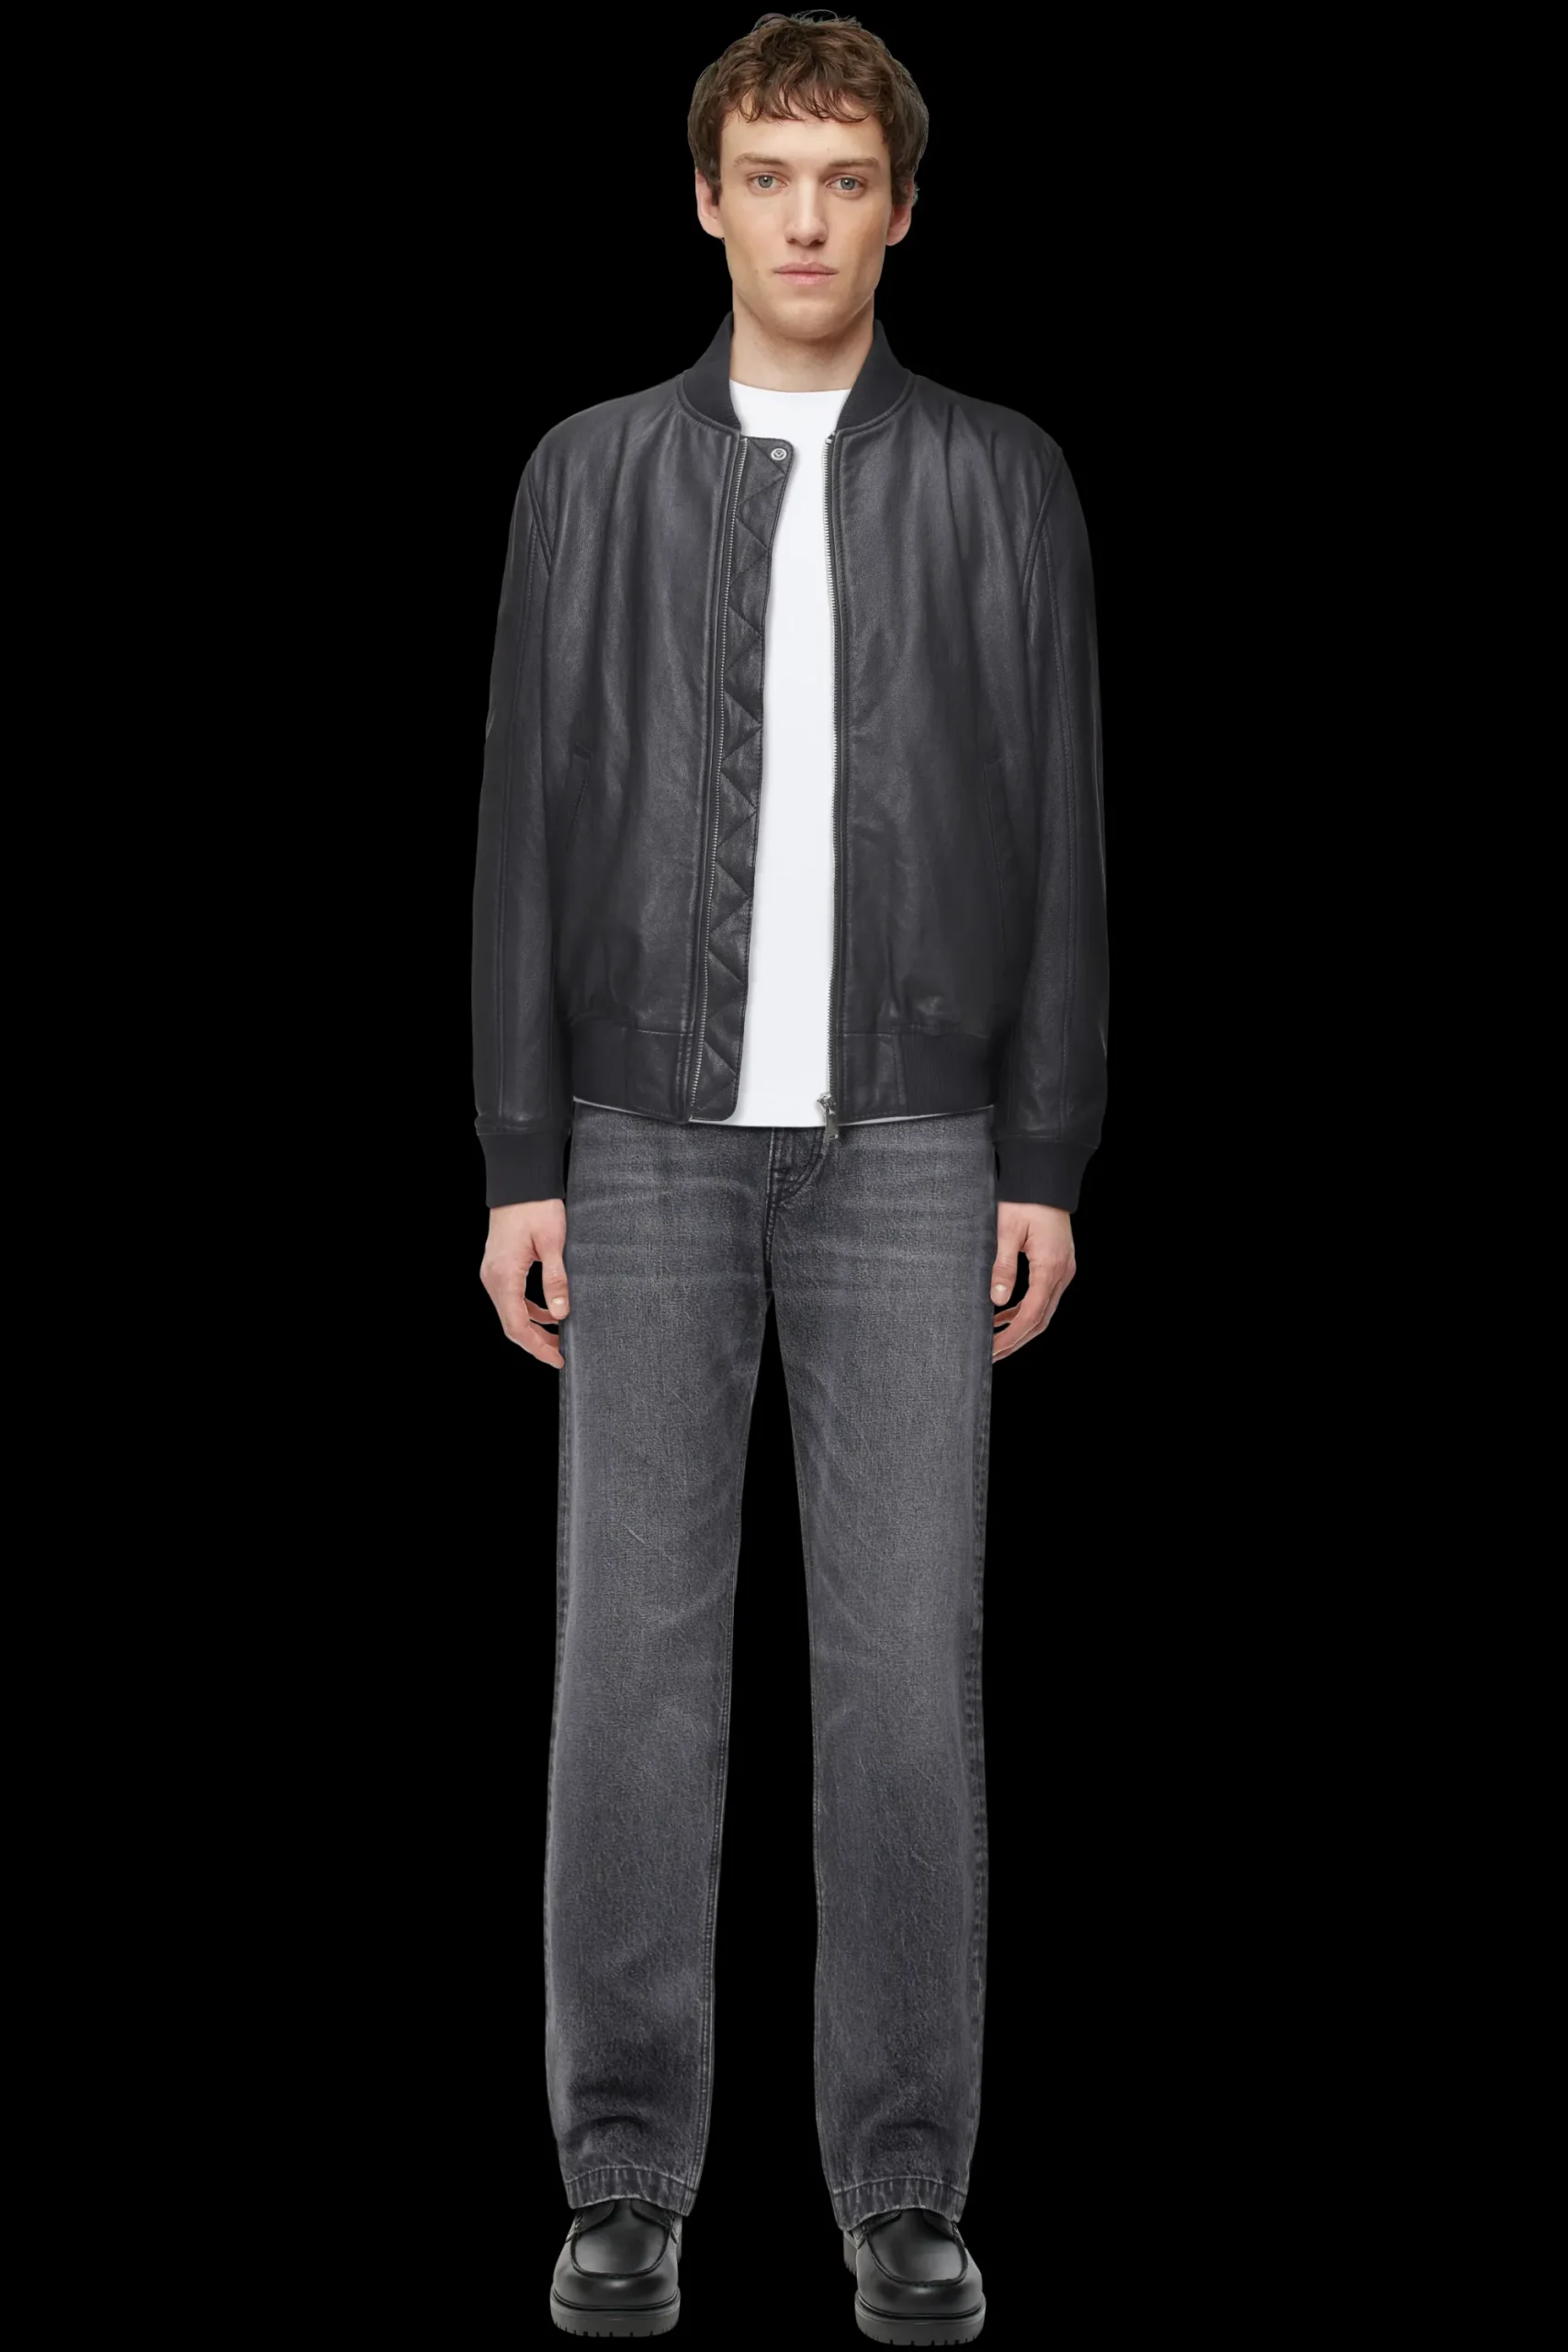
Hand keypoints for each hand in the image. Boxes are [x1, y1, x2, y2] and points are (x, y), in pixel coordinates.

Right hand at [480, 1198, 569, 1369]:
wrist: (520, 1181)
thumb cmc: (536, 1206)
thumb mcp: (553, 1243)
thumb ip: (556, 1279)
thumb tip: (560, 1313)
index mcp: (504, 1276)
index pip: (517, 1326)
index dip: (537, 1347)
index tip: (558, 1359)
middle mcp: (493, 1278)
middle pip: (511, 1324)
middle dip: (536, 1343)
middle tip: (561, 1354)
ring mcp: (493, 1272)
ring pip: (511, 1312)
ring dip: (533, 1328)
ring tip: (558, 1338)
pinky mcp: (499, 1266)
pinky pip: (512, 1297)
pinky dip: (528, 1310)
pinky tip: (548, 1313)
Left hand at [990, 1202, 1074, 1361]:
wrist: (1045, 1178)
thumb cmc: (1025, 1199)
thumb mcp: (1007, 1231)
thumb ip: (1003, 1267)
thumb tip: (998, 1300)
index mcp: (1050, 1266)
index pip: (1032, 1313)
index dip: (1012, 1335)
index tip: (993, 1350)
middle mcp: (1062, 1272)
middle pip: (1041, 1319)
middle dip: (1016, 1340)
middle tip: (992, 1355)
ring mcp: (1064, 1269)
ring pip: (1043, 1310)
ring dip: (1020, 1327)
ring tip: (995, 1341)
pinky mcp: (1058, 1265)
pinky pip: (1043, 1296)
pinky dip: (1025, 1310)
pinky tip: (1004, 1316)